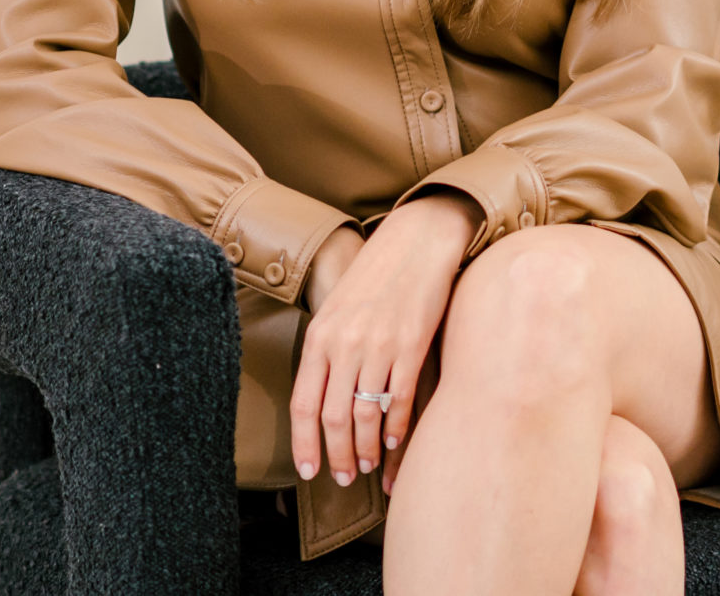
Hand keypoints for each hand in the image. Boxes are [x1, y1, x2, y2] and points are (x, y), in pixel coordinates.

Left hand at [289, 193, 480, 491]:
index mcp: (320, 337)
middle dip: (339, 455)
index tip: (311, 471)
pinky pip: (400, 398)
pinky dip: (397, 426)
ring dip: (368, 447)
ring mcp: (379, 345)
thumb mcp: (336, 310)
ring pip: (367, 414)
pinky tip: (395, 441)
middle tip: (346, 477)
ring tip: (369, 464)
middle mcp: (345, 344)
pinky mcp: (412, 344)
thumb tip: (319, 401)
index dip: (305, 444)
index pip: (304, 405)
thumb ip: (325, 351)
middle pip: (334, 418)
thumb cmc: (374, 277)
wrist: (415, 242)